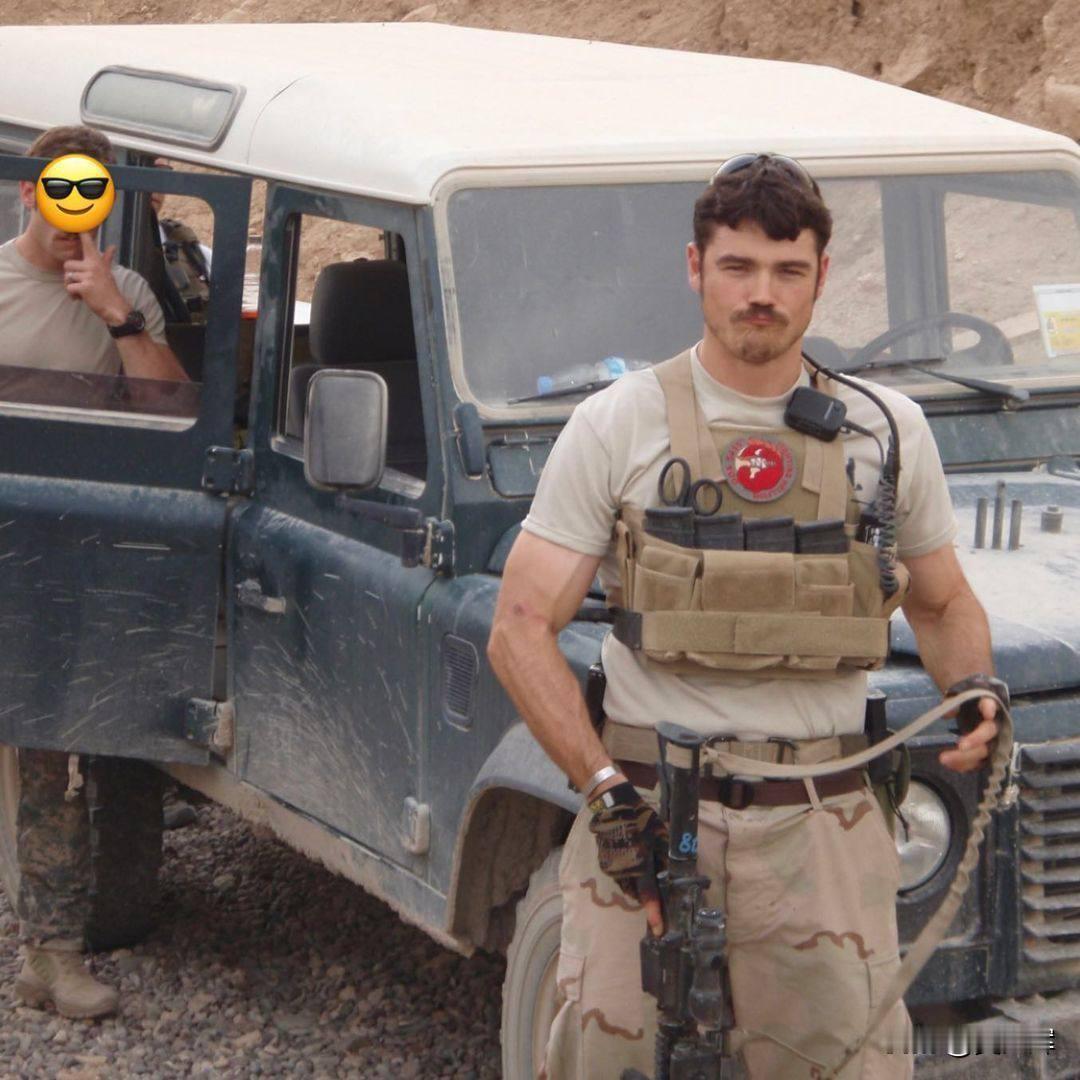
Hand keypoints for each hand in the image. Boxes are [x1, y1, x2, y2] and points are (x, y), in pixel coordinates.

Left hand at [63, 232, 128, 324]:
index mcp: (97, 262)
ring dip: (71, 287)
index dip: (82, 234)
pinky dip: (73, 295)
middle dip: (70, 276)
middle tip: (81, 284)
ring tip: (82, 292)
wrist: (115, 308)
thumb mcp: (108, 272)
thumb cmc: (110, 290)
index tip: (79, 224)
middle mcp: (93, 267)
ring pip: (67, 278)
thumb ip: (106, 258)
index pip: (88, 244)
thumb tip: (112, 246)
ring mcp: (88, 277)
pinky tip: (81, 298)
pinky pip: (69, 288)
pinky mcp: (84, 287)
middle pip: (67, 265)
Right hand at [588, 782, 667, 935]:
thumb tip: (675, 873)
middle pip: (638, 893)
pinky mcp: (605, 863)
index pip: (649, 895)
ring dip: (637, 884)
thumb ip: (666, 857)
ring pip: (628, 886)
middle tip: (656, 883)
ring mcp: (612, 868)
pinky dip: (627, 874)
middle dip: (648, 895)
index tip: (658, 931)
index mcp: (641, 864)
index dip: (655, 914)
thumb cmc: (640, 819)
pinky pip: (619, 876)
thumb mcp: (660, 836)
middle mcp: (624, 870)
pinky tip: (632, 859)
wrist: (612, 806)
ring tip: (643, 867)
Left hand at [939, 674, 1007, 772]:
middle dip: (975, 740)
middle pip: (988, 732)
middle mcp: (994, 724)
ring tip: (943, 759)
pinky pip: (977, 762)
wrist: (973, 711)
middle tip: (960, 746)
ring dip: (965, 757)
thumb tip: (947, 713)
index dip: (989, 708)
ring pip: (983, 751)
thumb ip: (952, 701)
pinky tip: (950, 764)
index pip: (990, 704)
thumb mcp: (956, 697)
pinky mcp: (984, 754)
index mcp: (987, 705)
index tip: (988, 713)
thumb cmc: (966, 703)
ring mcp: (991, 741)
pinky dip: (963, 765)